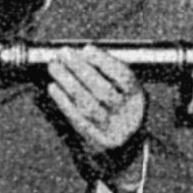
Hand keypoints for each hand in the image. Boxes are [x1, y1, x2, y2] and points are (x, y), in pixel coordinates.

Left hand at [47, 46, 146, 192]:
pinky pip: (77, 119)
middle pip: (104, 90)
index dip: (104, 61)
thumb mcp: (122, 88)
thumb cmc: (117, 105)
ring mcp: (113, 130)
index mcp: (138, 96)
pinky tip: (53, 87)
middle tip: (64, 53)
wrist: (123, 144)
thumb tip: (80, 53)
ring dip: (68, 83)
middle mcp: (129, 115)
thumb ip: (106, 71)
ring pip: (89, 105)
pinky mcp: (97, 140)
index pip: (124, 76)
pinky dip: (63, 102)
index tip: (86, 48)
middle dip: (81, 69)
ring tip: (54, 67)